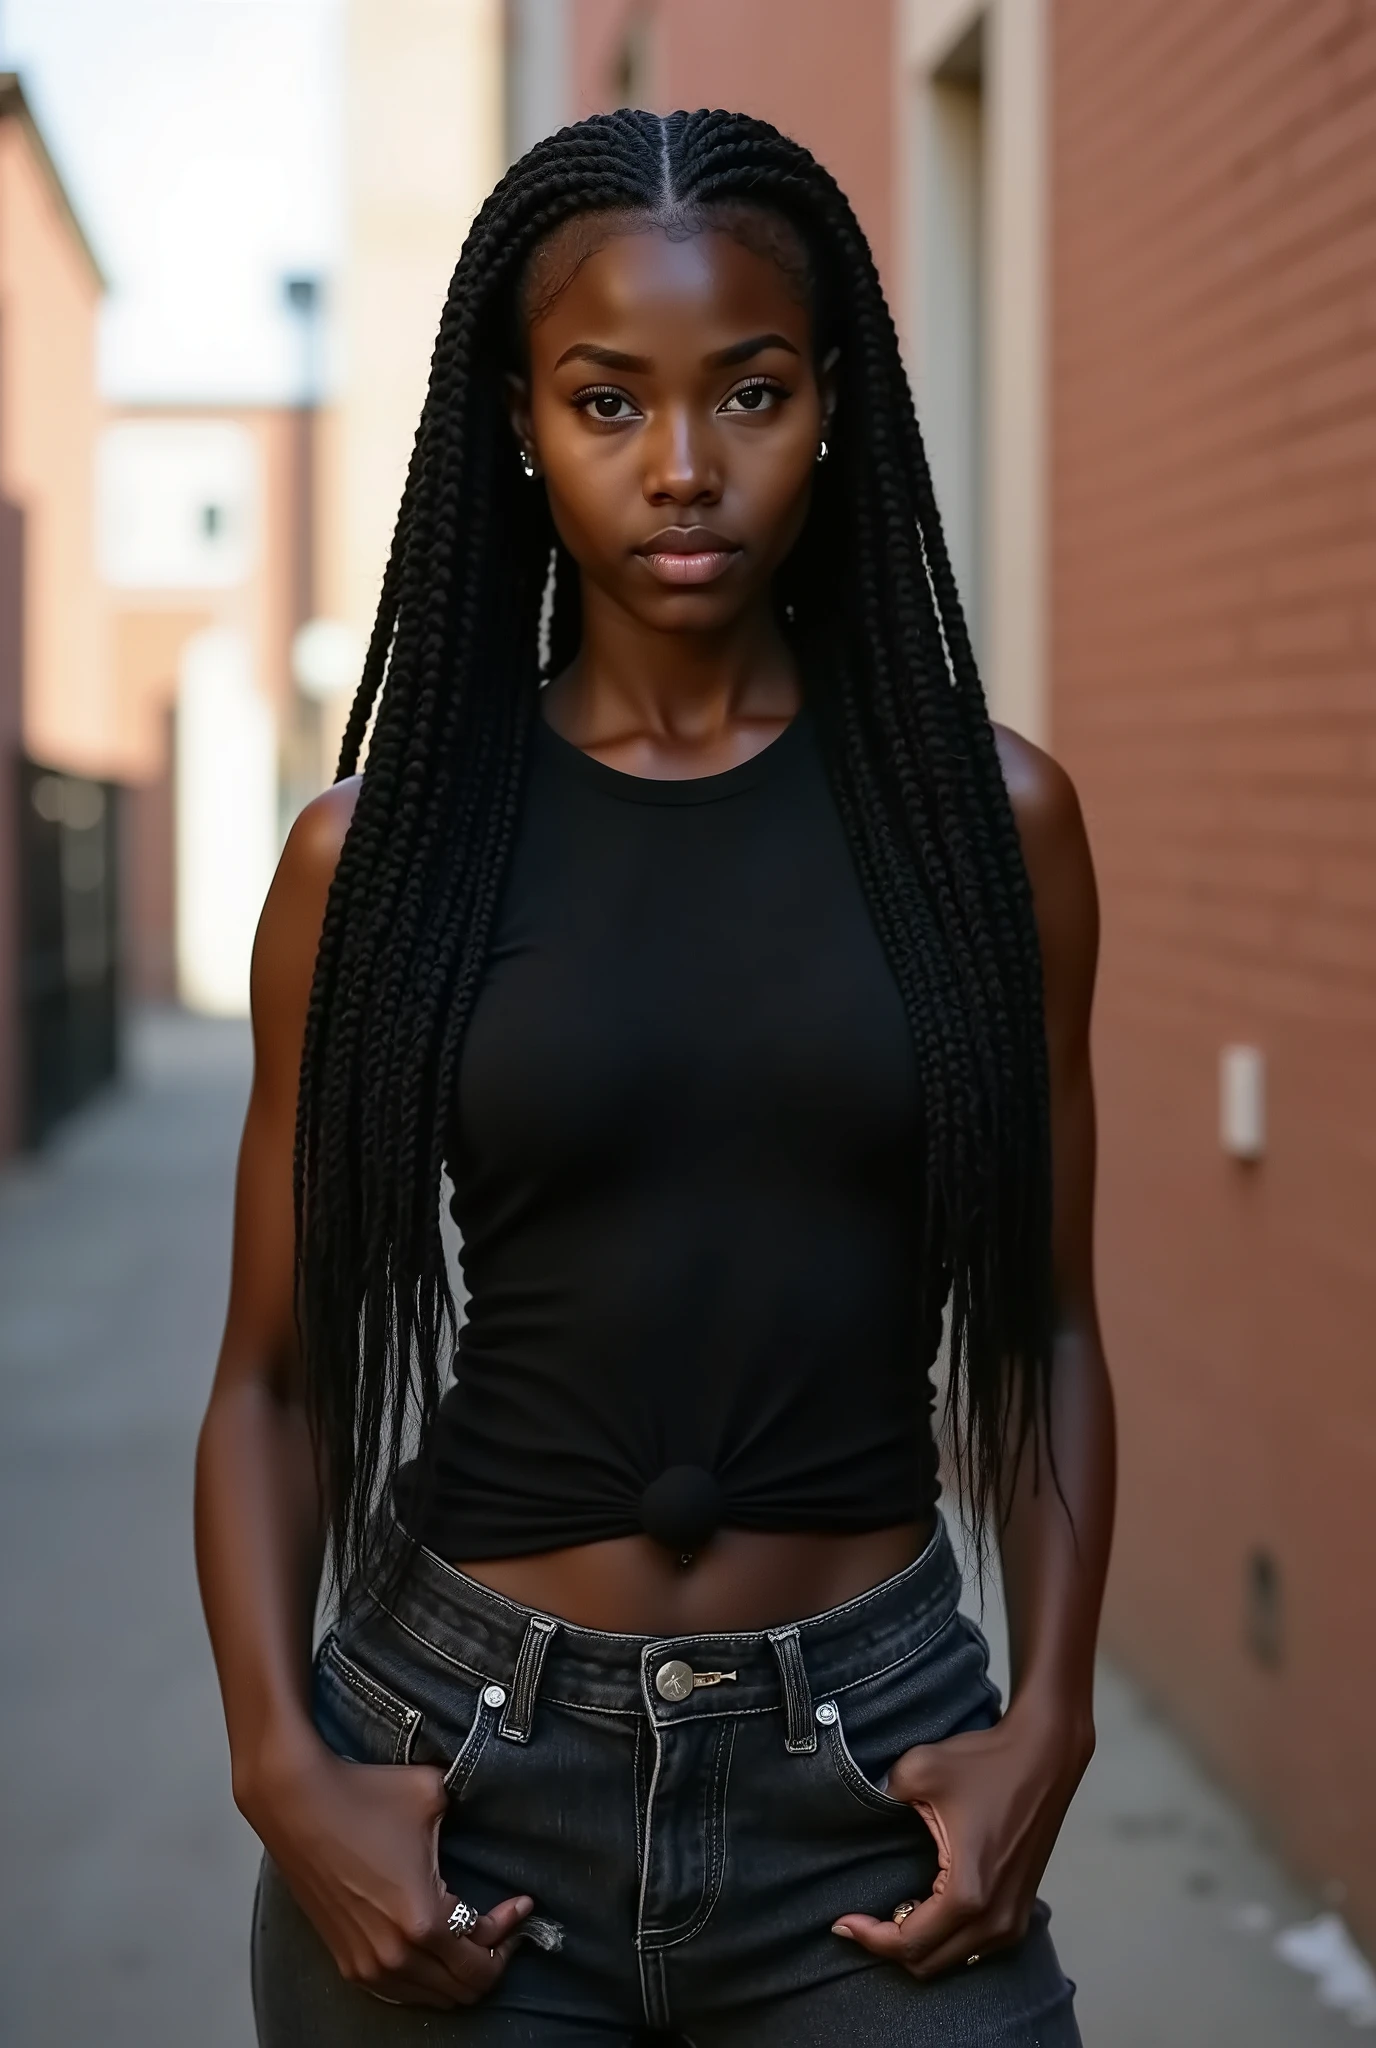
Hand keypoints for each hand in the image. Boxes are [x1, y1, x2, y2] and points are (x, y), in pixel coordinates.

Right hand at [242, 1735, 532, 2006]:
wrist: (297, 1802)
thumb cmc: (362, 1795)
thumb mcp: (434, 1793)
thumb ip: (471, 1810)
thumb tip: (492, 1806)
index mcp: (424, 1919)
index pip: (484, 1954)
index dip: (510, 1929)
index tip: (521, 1903)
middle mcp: (396, 1954)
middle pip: (464, 1988)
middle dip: (492, 1957)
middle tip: (501, 1924)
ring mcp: (368, 1964)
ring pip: (433, 1997)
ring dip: (458, 1970)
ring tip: (471, 1934)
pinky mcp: (346, 1961)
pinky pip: (400, 1991)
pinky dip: (426, 1977)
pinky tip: (434, 1944)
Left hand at [831, 1699, 1092, 1978]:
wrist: (1045, 1754)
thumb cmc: (986, 1762)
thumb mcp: (919, 1769)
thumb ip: (880, 1795)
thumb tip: (860, 1809)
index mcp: (967, 1893)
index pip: (908, 1943)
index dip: (868, 1939)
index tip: (841, 1923)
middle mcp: (995, 1919)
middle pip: (928, 1963)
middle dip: (888, 1947)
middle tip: (859, 1922)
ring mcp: (1013, 1919)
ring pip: (953, 1960)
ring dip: (918, 1946)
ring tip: (889, 1915)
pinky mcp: (1022, 1909)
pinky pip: (976, 1947)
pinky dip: (945, 1940)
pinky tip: (926, 1910)